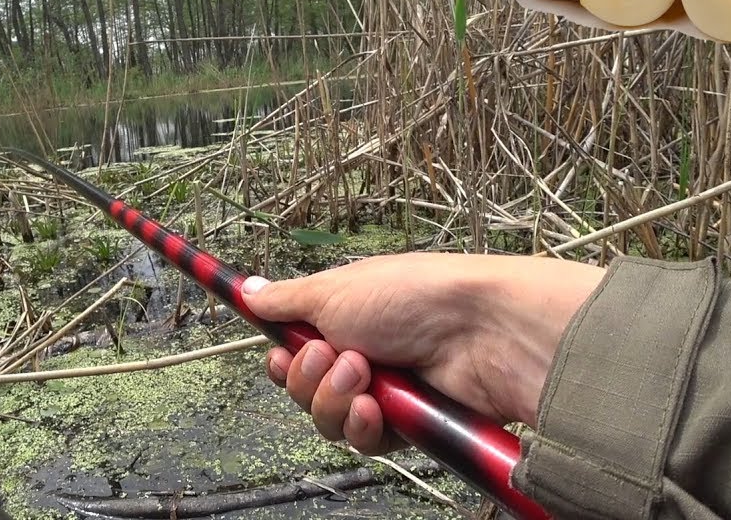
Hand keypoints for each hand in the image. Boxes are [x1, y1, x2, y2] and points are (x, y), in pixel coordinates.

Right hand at [242, 253, 603, 455]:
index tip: (280, 355)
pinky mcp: (407, 425)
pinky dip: (362, 425)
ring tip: (364, 375)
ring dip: (335, 399)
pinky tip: (377, 408)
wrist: (481, 334)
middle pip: (305, 389)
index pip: (296, 350)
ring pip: (328, 419)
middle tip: (337, 356)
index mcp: (345, 316)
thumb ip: (287, 300)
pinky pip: (362, 440)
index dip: (284, 360)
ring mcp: (385, 391)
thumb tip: (249, 291)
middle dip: (309, 377)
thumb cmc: (415, 297)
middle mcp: (364, 353)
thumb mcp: (336, 289)